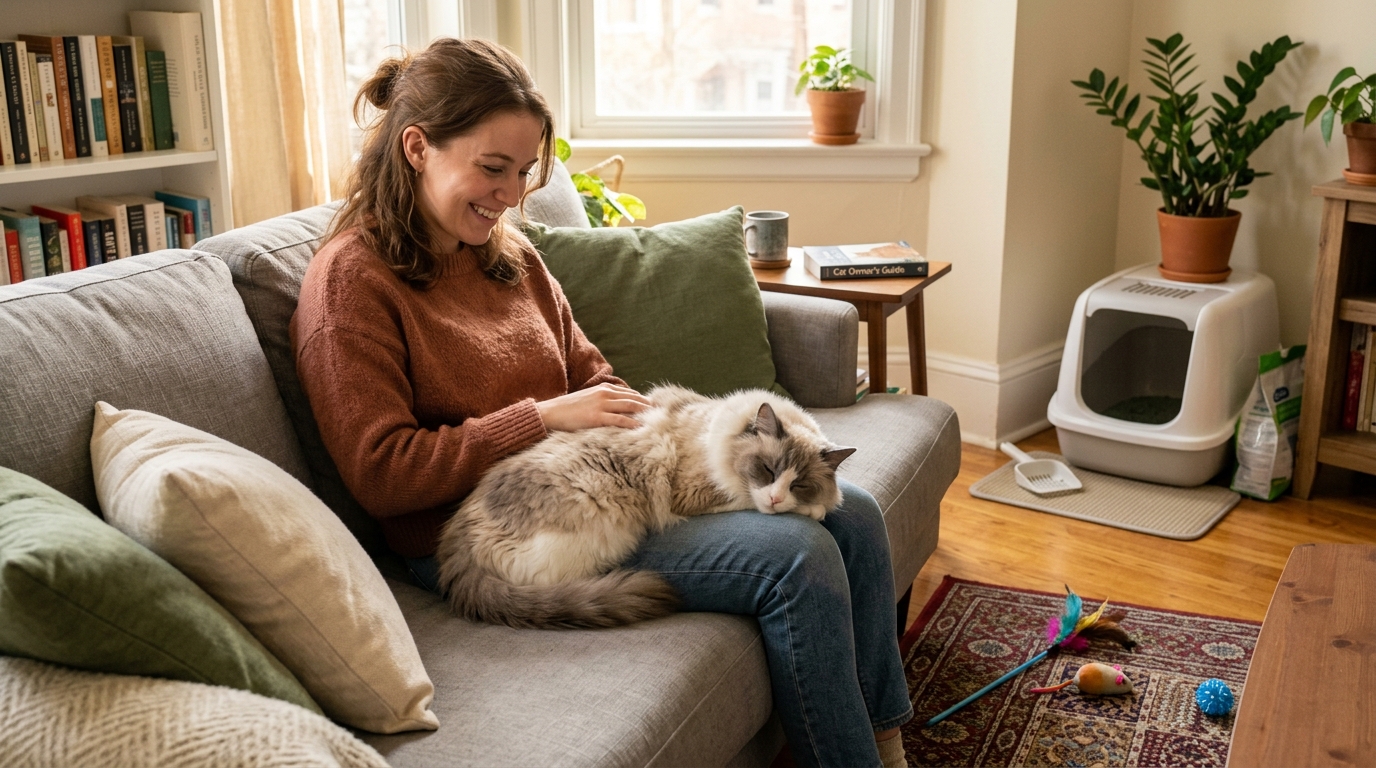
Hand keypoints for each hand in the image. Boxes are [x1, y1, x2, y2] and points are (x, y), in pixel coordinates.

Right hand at [536, 383, 651, 430]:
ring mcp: (601, 405)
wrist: (550, 413)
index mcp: (603, 388)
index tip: (653, 407)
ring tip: (656, 420)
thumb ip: (602, 401)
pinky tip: (641, 428)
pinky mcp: (596, 417)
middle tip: (661, 414)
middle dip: (648, 406)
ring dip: (644, 413)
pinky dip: (632, 423)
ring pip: (630, 407)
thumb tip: (617, 409)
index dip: (642, 400)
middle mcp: (604, 393)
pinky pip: (619, 420)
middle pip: (633, 399)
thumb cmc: (568, 409)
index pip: (629, 393)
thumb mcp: (588, 399)